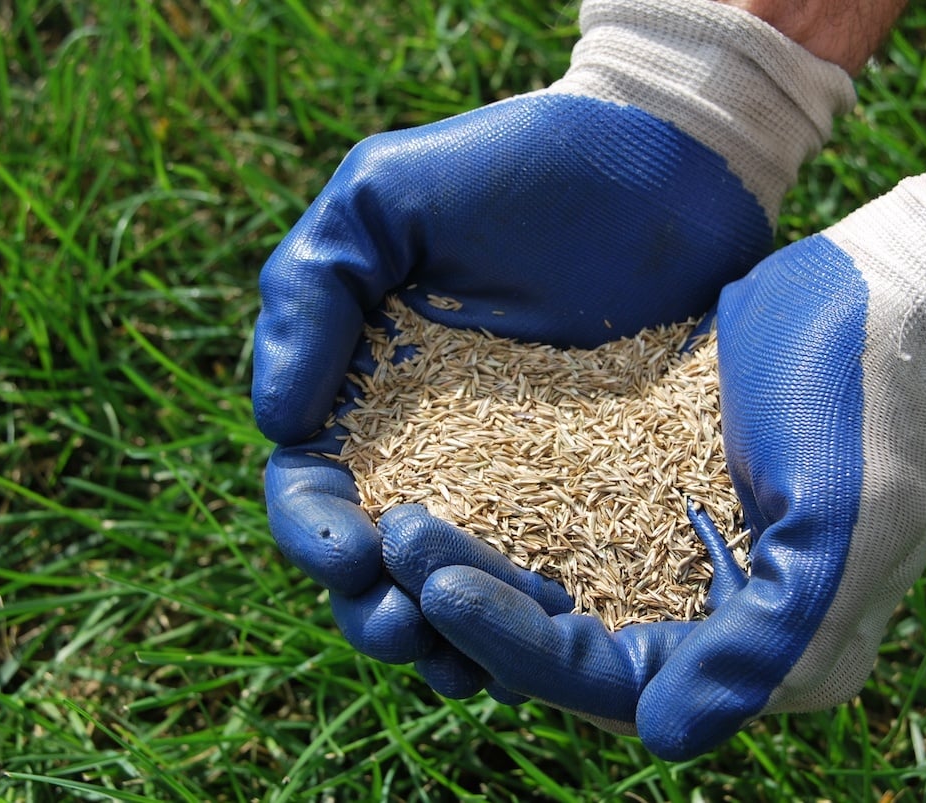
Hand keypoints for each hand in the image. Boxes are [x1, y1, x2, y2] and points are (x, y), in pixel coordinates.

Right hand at [254, 0, 852, 672]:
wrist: (656, 163)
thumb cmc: (511, 167)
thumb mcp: (384, 198)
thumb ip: (311, 290)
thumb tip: (269, 420)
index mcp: (368, 392)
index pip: (313, 485)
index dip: (313, 531)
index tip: (345, 554)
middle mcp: (435, 449)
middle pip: (383, 558)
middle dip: (379, 607)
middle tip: (406, 630)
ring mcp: (521, 475)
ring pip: (469, 584)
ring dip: (457, 637)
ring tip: (468, 671)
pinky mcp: (602, 484)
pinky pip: (566, 565)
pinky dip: (548, 612)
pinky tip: (553, 640)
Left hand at [398, 121, 925, 757]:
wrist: (887, 304)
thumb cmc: (871, 413)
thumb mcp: (840, 531)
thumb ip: (762, 644)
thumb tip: (664, 737)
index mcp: (762, 654)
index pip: (614, 679)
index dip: (521, 646)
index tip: (436, 590)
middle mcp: (712, 624)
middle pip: (569, 641)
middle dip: (479, 602)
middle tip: (394, 547)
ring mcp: (682, 564)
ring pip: (555, 587)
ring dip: (480, 560)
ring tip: (401, 519)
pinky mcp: (657, 502)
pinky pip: (567, 529)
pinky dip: (508, 518)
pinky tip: (444, 484)